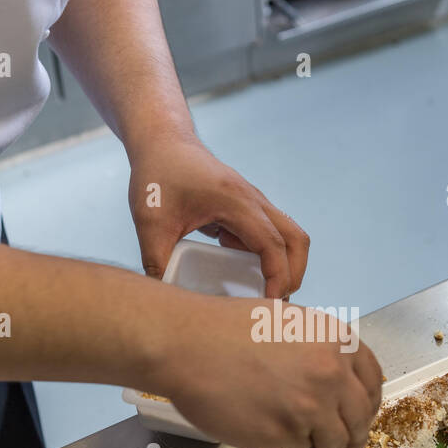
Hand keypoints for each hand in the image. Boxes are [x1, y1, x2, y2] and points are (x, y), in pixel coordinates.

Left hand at [128, 134, 308, 299]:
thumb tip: (162, 298)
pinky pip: (270, 234)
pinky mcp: (247, 207)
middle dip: (294, 274)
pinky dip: (268, 256)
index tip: (268, 305)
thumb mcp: (150, 222)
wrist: (163, 142)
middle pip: (296, 239)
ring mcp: (253, 203)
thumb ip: (155, 260)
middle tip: (274, 304)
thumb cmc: (158, 174)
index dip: (277, 277)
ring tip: (264, 295)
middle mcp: (253, 200)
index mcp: (236, 202)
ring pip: (288, 236)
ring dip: (285, 265)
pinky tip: (242, 272)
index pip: (272, 244)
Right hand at [160, 296, 382, 447]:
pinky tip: (275, 432)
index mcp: (338, 342)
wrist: (190, 345)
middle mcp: (332, 375)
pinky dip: (293, 445)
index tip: (363, 413)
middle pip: (360, 418)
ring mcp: (310, 408)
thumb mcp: (292, 323)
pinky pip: (300, 447)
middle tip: (348, 444)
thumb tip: (336, 379)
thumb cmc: (231, 327)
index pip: (373, 380)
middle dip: (355, 435)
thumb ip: (321, 350)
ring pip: (334, 441)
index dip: (369, 402)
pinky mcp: (284, 434)